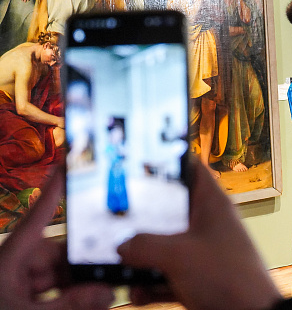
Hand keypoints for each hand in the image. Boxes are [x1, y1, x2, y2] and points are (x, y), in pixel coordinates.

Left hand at [0, 169, 114, 309]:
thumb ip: (69, 306)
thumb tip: (107, 293)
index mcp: (10, 257)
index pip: (40, 214)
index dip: (56, 188)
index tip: (70, 165)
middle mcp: (14, 266)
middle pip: (58, 255)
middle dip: (83, 267)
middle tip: (111, 276)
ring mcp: (16, 285)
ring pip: (57, 279)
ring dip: (78, 290)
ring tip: (101, 298)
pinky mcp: (22, 301)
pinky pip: (52, 296)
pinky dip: (67, 301)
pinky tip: (87, 306)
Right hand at [118, 160, 281, 309]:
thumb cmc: (227, 276)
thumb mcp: (178, 255)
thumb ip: (144, 246)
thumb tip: (122, 246)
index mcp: (211, 204)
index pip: (191, 169)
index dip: (168, 162)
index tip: (139, 163)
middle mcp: (208, 223)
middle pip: (170, 211)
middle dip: (143, 219)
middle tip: (115, 220)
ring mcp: (203, 251)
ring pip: (166, 246)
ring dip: (143, 258)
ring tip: (120, 264)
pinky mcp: (199, 277)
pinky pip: (169, 274)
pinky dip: (153, 283)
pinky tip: (137, 292)